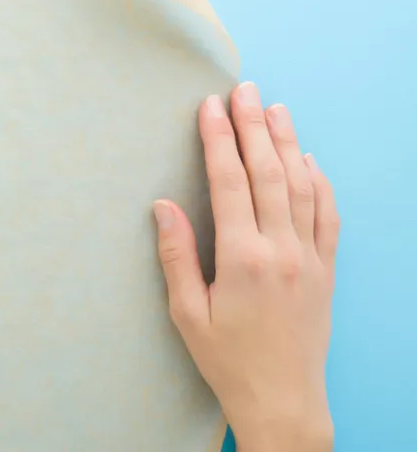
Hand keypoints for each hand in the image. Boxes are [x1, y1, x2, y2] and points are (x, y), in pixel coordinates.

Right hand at [154, 83, 337, 451]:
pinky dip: (319, 182)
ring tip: (275, 108)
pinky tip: (308, 160)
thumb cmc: (228, 360)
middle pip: (268, 173)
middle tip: (243, 90)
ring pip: (301, 186)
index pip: (230, 183)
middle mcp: (282, 250)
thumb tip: (163, 207)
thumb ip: (176, 257)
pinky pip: (328, 215)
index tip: (209, 107)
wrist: (283, 400)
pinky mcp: (325, 270)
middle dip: (253, 126)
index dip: (218, 139)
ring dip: (287, 143)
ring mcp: (310, 258)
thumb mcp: (187, 314)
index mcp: (243, 259)